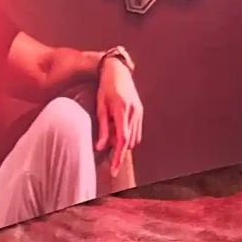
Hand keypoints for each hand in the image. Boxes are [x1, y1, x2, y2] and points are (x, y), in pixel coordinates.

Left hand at [94, 53, 142, 167]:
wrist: (118, 71)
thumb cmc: (105, 88)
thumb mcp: (100, 107)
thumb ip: (103, 128)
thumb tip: (100, 148)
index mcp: (122, 111)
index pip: (122, 140)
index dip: (118, 157)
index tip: (113, 169)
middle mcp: (133, 112)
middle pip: (129, 142)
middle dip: (120, 155)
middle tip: (111, 167)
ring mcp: (139, 112)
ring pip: (134, 138)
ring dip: (124, 146)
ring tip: (112, 149)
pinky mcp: (140, 112)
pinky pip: (137, 132)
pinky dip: (129, 138)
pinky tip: (120, 139)